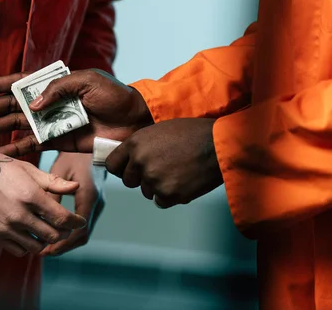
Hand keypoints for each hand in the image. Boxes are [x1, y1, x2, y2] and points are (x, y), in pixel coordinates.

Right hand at [0, 69, 152, 155]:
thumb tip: (32, 104)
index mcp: (55, 85)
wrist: (134, 121)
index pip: (20, 84)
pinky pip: (32, 145)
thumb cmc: (114, 96)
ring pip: (16, 125)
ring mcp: (51, 123)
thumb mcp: (87, 81)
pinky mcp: (58, 141)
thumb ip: (59, 88)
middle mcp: (49, 104)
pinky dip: (14, 149)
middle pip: (11, 106)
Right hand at [0, 151, 86, 256]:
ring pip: (37, 246)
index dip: (76, 222)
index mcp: (31, 196)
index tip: (80, 221)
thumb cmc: (2, 168)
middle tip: (65, 225)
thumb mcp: (29, 170)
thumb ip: (54, 182)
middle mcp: (19, 214)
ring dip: (46, 240)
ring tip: (47, 230)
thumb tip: (76, 186)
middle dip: (63, 231)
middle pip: (52, 235)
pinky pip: (19, 250)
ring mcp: (6, 227)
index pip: (62, 218)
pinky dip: (28, 245)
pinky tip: (29, 234)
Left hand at [41, 152, 103, 255]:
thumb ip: (54, 192)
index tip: (48, 248)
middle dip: (64, 247)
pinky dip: (70, 235)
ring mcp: (96, 205)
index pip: (79, 228)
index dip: (64, 241)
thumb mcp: (60, 171)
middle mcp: (95, 204)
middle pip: (82, 235)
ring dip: (67, 243)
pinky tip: (55, 235)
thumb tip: (42, 215)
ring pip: (83, 233)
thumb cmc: (74, 156)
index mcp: (88, 196)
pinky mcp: (92, 204)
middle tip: (44, 253)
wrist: (92, 147)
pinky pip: (82, 226)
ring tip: (47, 248)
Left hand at [105, 119, 222, 207]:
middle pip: (129, 181)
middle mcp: (140, 162)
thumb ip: (141, 145)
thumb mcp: (159, 130)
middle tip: (160, 169)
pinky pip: (160, 201)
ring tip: (177, 172)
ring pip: (146, 192)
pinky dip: (170, 195)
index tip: (130, 169)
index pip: (113, 165)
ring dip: (158, 186)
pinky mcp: (168, 194)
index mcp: (135, 143)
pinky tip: (183, 181)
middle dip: (141, 178)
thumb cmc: (193, 133)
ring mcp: (153, 180)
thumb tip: (130, 159)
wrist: (218, 145)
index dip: (122, 168)